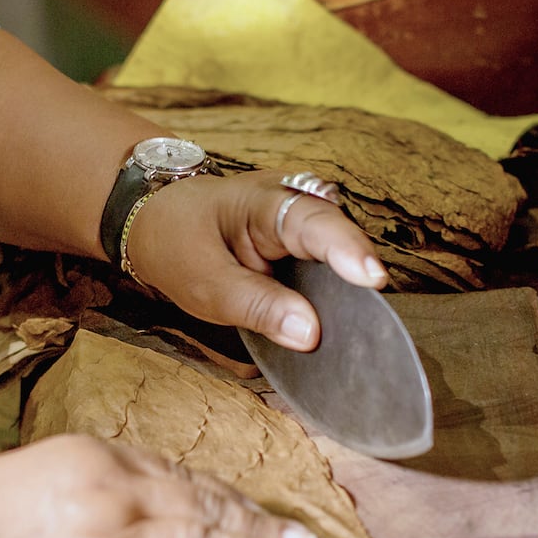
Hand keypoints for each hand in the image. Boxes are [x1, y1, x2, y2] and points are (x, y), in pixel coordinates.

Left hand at [124, 168, 387, 351]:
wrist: (161, 222)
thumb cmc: (179, 244)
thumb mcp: (206, 285)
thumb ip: (258, 307)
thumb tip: (312, 334)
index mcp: (265, 202)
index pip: (316, 222)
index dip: (347, 250)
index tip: (372, 280)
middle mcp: (296, 204)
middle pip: (342, 237)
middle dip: (359, 275)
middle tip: (376, 323)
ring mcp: (304, 222)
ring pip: (340, 254)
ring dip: (350, 290)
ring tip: (364, 331)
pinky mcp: (306, 245)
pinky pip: (329, 268)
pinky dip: (336, 294)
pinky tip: (342, 325)